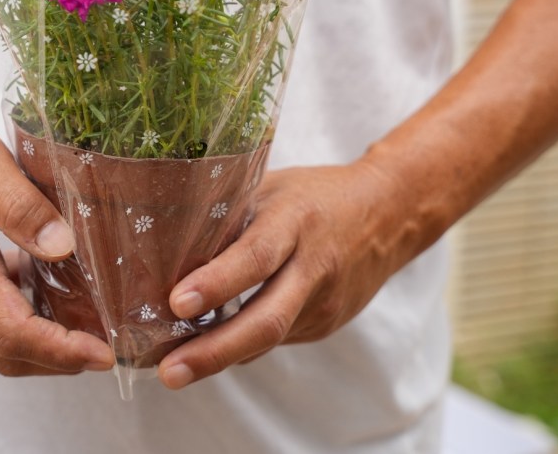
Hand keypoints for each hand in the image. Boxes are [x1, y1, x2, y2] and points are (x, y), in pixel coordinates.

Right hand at [0, 95, 115, 376]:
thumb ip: (20, 204)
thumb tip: (61, 248)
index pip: (10, 331)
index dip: (60, 350)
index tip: (103, 352)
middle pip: (3, 350)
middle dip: (57, 360)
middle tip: (107, 348)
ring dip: (42, 345)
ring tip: (91, 324)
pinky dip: (24, 317)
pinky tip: (57, 292)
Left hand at [158, 161, 413, 387]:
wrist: (391, 213)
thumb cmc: (317, 193)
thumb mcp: (272, 187)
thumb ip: (229, 212)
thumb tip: (166, 241)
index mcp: (296, 221)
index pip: (255, 257)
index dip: (216, 283)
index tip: (177, 303)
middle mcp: (314, 266)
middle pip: (266, 319)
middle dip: (214, 351)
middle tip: (170, 370)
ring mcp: (324, 301)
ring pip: (267, 338)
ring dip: (220, 355)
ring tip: (174, 367)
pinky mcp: (326, 323)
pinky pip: (276, 338)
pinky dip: (242, 344)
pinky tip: (211, 346)